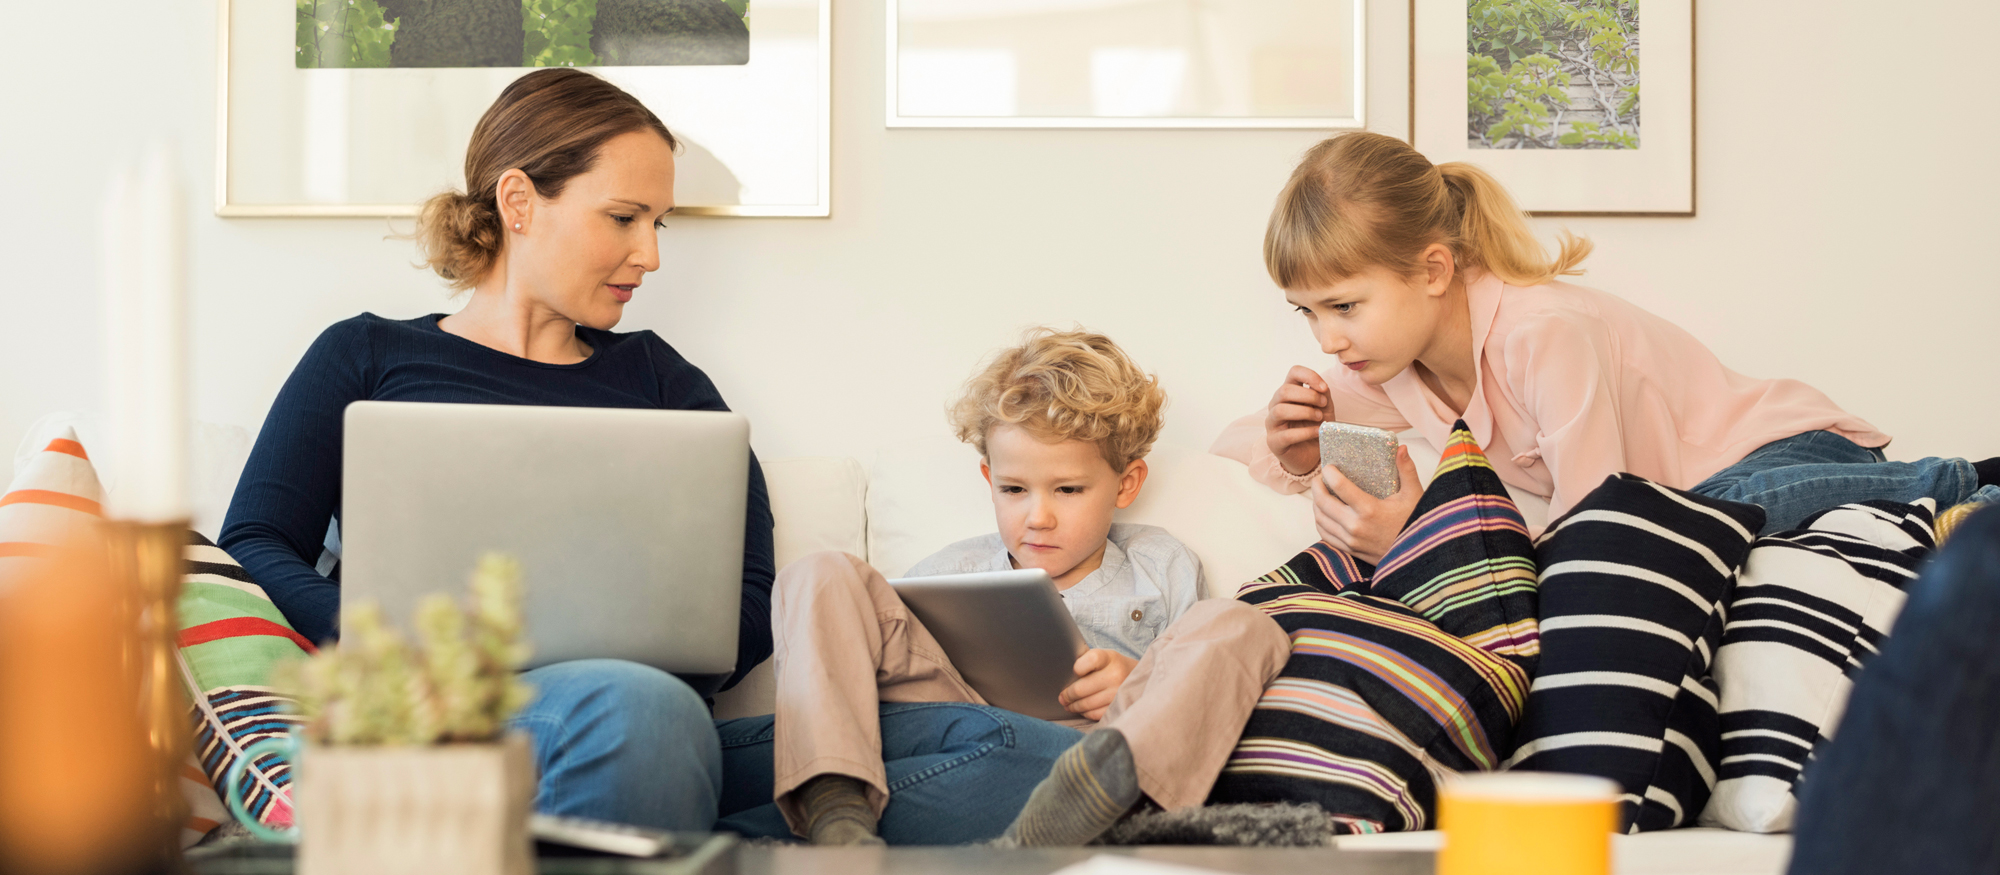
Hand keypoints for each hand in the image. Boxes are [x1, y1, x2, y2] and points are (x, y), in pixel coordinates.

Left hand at [1059, 648, 1136, 720]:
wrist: (1140, 678)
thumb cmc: (1114, 667)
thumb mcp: (1104, 657)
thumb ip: (1087, 661)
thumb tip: (1064, 676)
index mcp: (1109, 658)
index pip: (1089, 660)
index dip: (1077, 668)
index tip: (1074, 672)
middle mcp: (1115, 675)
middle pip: (1081, 689)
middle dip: (1067, 695)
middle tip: (1062, 698)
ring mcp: (1118, 693)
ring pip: (1086, 704)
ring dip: (1073, 706)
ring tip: (1068, 705)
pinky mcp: (1118, 707)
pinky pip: (1094, 714)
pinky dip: (1085, 713)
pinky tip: (1082, 710)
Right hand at [1266, 366, 1332, 475]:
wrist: (1313, 456)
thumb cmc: (1317, 428)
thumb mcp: (1325, 408)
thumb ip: (1323, 395)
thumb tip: (1321, 387)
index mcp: (1289, 393)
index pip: (1293, 372)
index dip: (1309, 376)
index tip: (1324, 388)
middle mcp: (1276, 405)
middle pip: (1284, 390)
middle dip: (1308, 396)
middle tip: (1323, 405)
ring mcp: (1272, 423)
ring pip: (1280, 410)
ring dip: (1305, 412)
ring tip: (1319, 419)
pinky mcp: (1274, 442)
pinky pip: (1286, 434)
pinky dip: (1305, 432)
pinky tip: (1317, 432)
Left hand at [1311, 444, 1423, 563]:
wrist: (1418, 555)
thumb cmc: (1416, 522)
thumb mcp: (1414, 494)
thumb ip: (1407, 470)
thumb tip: (1401, 448)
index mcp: (1369, 509)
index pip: (1339, 486)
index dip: (1329, 473)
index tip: (1328, 466)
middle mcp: (1355, 526)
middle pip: (1323, 502)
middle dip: (1317, 486)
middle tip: (1320, 477)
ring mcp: (1351, 540)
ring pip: (1320, 519)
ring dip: (1316, 504)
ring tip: (1320, 493)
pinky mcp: (1350, 550)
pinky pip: (1325, 535)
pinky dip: (1320, 521)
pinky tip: (1324, 513)